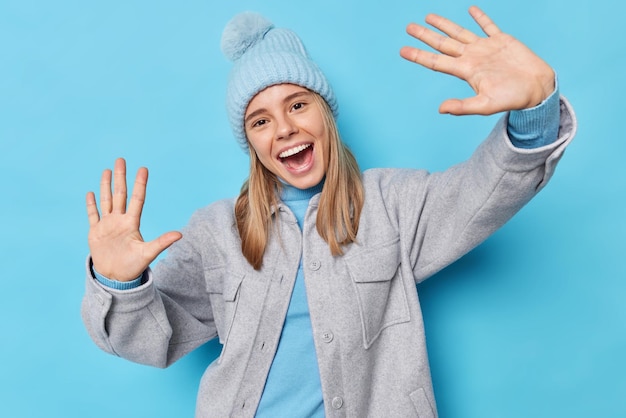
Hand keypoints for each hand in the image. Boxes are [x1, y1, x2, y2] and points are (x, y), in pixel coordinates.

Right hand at [86, 158, 181, 281]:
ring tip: (108, 170)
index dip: (140, 184)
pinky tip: (91, 192)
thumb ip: (162, 242)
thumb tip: (180, 234)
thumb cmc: (133, 266)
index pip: (137, 199)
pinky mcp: (95, 232)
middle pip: (120, 194)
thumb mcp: (148, 253)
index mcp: (132, 223)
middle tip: (121, 159)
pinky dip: (91, 205)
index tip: (143, 169)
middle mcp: (120, 220)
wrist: (116, 278)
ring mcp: (107, 225)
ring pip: (106, 200)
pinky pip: (93, 215)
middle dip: (120, 177)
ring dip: (106, 186)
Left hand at [400, 6, 554, 114]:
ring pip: (460, 32)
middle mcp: (472, 57)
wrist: (537, 89)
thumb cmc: (512, 99)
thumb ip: (463, 107)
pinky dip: (479, 17)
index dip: (419, 55)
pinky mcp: (501, 40)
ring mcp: (485, 48)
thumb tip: (440, 109)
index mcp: (466, 70)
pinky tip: (470, 9)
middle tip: (409, 27)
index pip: (437, 61)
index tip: (402, 50)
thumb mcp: (486, 106)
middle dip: (425, 35)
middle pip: (443, 43)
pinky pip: (488, 25)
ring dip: (444, 24)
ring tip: (428, 16)